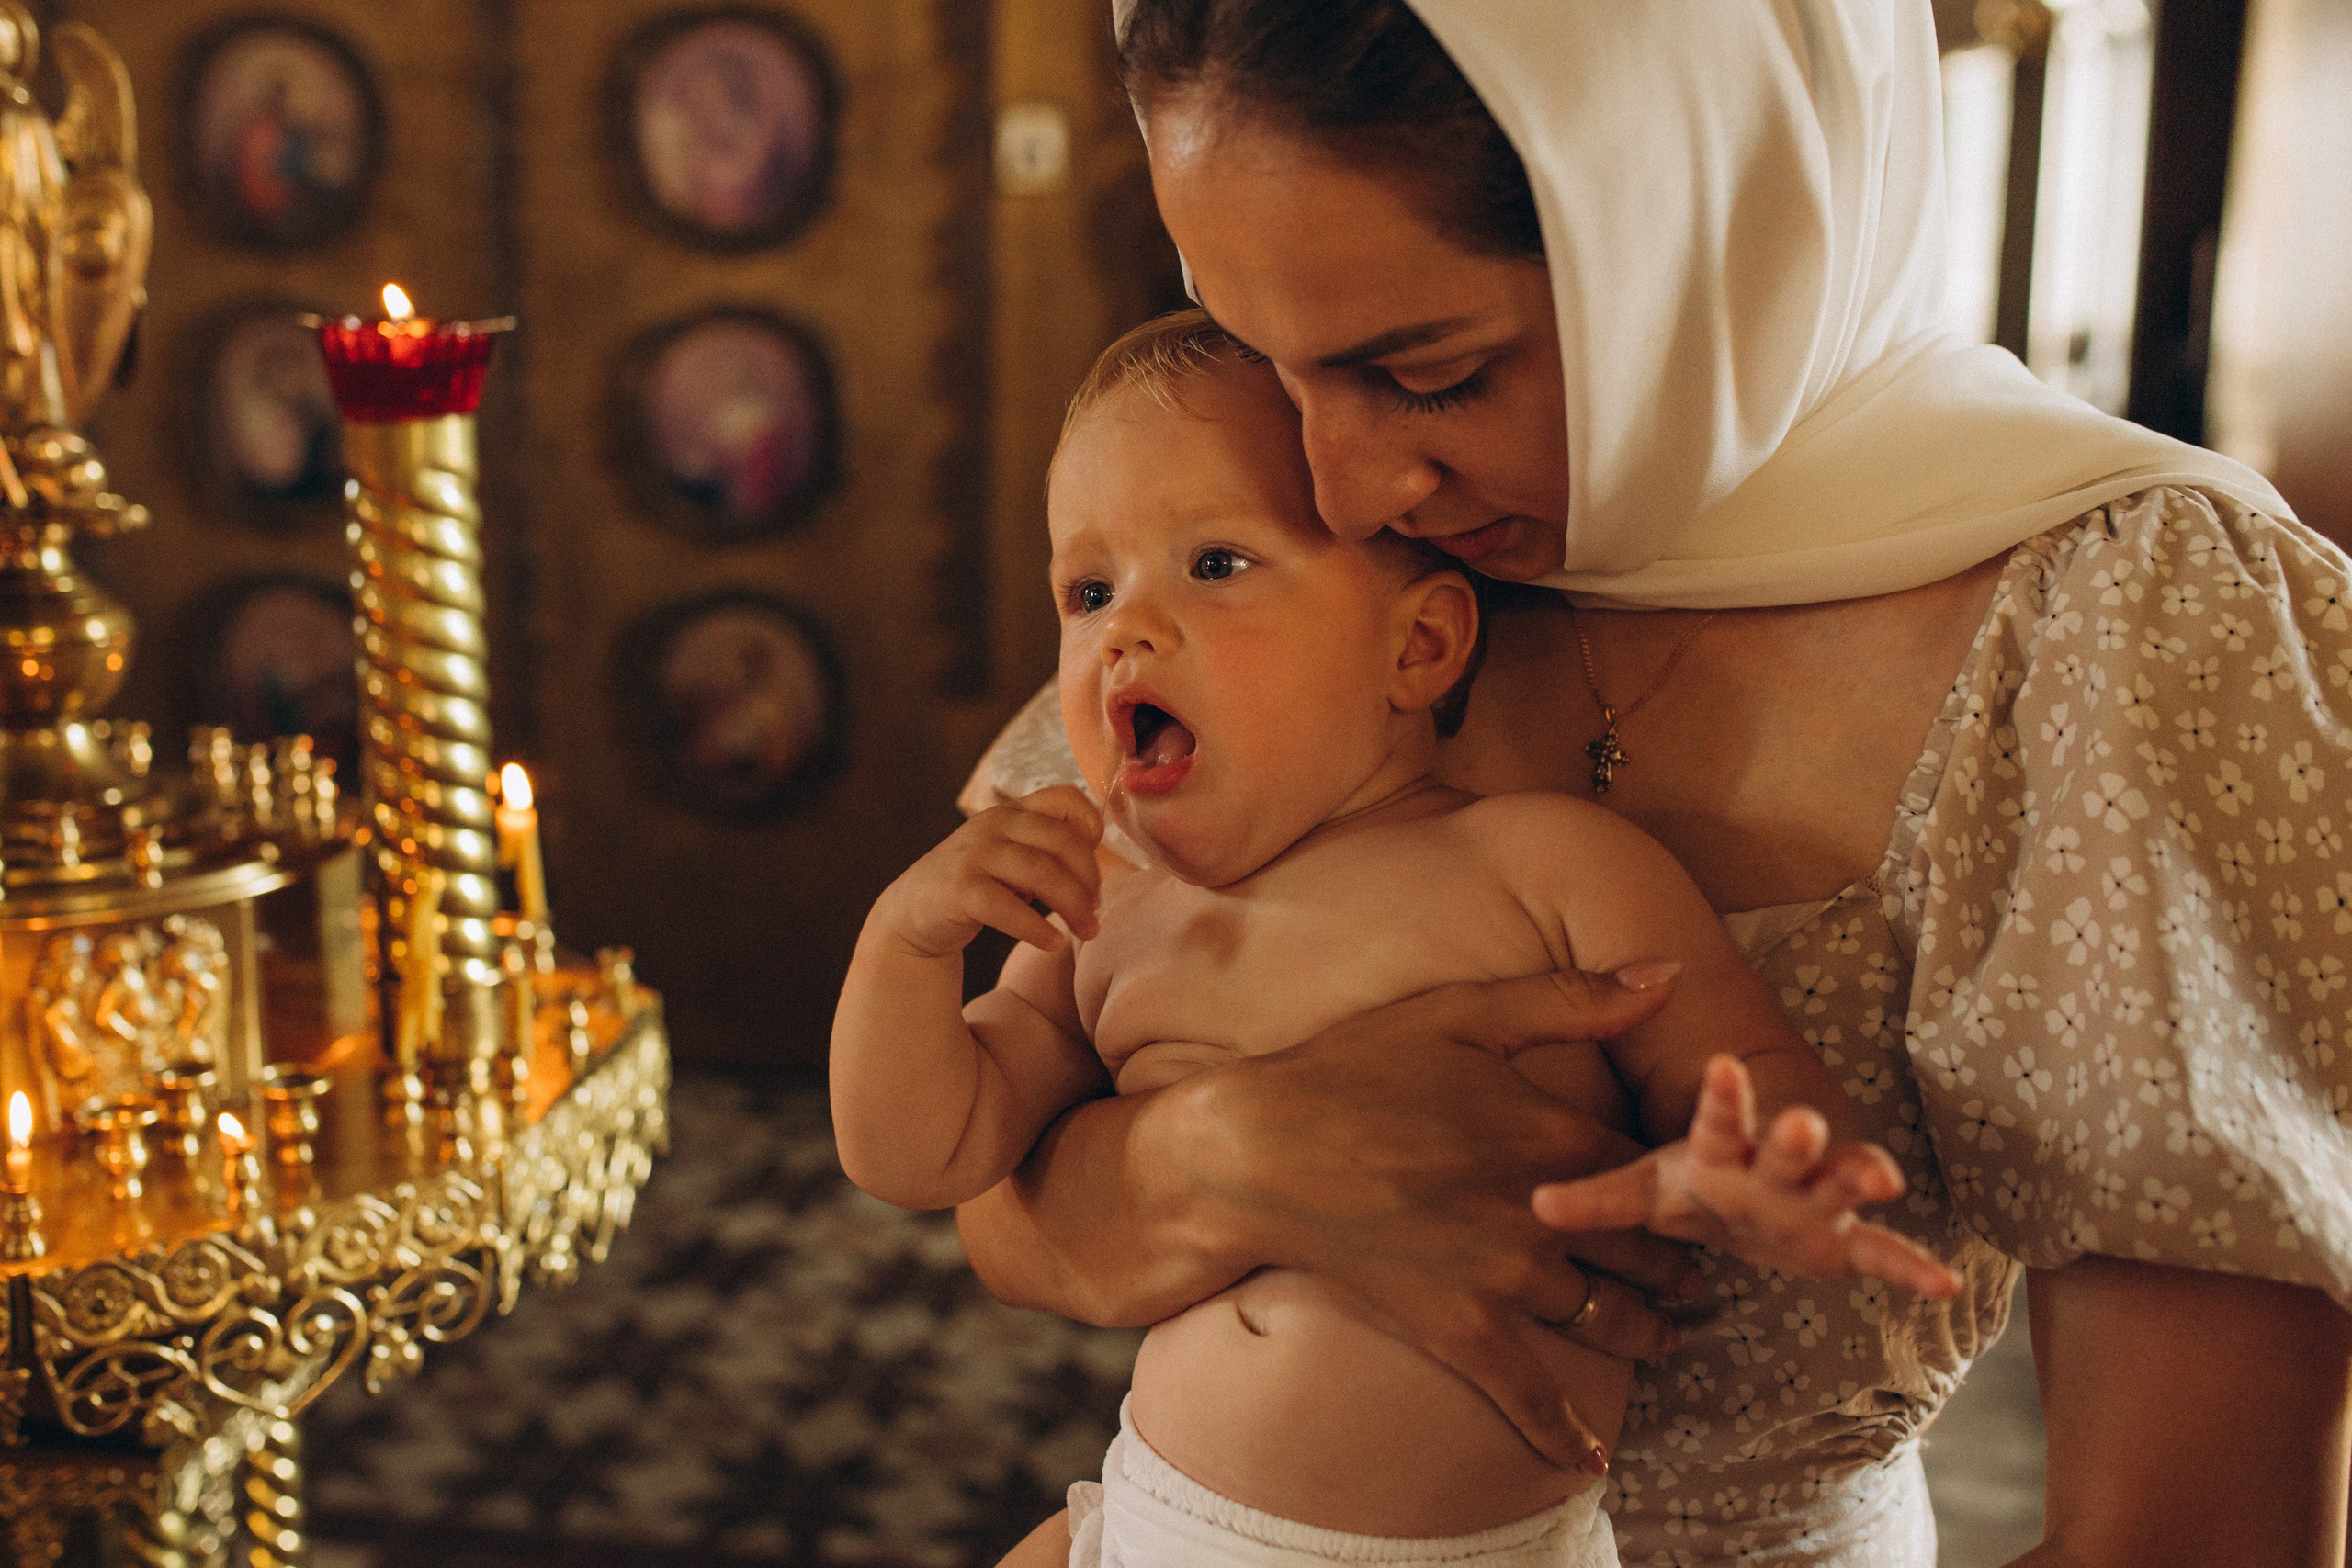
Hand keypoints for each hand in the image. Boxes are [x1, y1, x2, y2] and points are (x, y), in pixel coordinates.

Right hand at [874, 786, 1102, 957]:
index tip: (1096, 862)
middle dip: (1089, 878)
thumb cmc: (979, 885)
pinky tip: (1053, 943)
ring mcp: (974, 855)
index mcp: (1013, 813)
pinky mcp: (958, 889)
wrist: (914, 911)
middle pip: (1061, 839)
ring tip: (1087, 930)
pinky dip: (1035, 927)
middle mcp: (993, 825)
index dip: (1090, 824)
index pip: (1063, 796)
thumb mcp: (1014, 858)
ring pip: (1039, 871)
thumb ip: (1048, 852)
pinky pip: (1005, 906)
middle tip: (1096, 909)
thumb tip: (1098, 870)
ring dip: (1072, 905)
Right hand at [1188, 967, 1696, 1472]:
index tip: (1697, 1193)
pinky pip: (1528, 1393)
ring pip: (1611, 1321)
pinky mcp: (1457, 1328)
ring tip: (1663, 1335)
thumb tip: (1668, 973)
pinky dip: (1562, 1433)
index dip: (1683, 1184)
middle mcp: (1545, 1211)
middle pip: (1650, 1251)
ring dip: (1648, 1333)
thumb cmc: (1352, 1069)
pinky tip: (1587, 1460)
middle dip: (1681, 1263)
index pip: (1657, 1171)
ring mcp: (1503, 1277)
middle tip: (1696, 1271)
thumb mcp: (1462, 1014)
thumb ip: (1571, 999)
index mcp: (1554, 1132)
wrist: (1255, 1151)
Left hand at [1530, 1056, 1960, 1299]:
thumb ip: (1596, 1197)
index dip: (1720, 1094)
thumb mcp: (1641, 1188)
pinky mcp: (1838, 1243)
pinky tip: (1945, 1284)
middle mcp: (1772, 1166)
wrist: (1735, 1207)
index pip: (1716, 1115)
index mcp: (1720, 1144)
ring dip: (1857, 1176)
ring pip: (1836, 1184)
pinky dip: (1910, 1266)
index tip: (1719, 1063)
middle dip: (1795, 1137)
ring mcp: (1810, 1202)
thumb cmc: (1688, 1184)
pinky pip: (1878, 1253)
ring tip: (1884, 1175)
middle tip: (1803, 1122)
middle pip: (1785, 1147)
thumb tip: (1534, 1206)